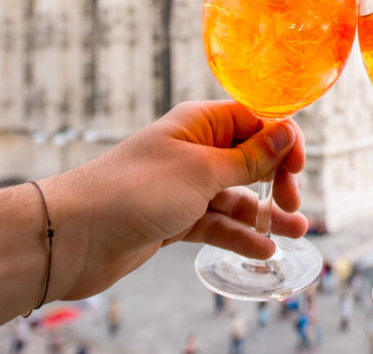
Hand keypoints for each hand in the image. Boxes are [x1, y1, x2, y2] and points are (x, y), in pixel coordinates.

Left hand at [41, 101, 307, 300]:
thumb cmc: (135, 191)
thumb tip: (286, 133)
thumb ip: (249, 158)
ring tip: (298, 232)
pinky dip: (240, 235)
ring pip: (237, 196)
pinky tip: (262, 251)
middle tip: (291, 204)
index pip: (255, 121)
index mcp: (200, 124)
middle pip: (251, 159)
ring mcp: (185, 186)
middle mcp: (194, 150)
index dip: (282, 140)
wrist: (74, 236)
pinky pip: (218, 223)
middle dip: (277, 179)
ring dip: (266, 214)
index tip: (298, 167)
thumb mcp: (202, 171)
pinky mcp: (176, 218)